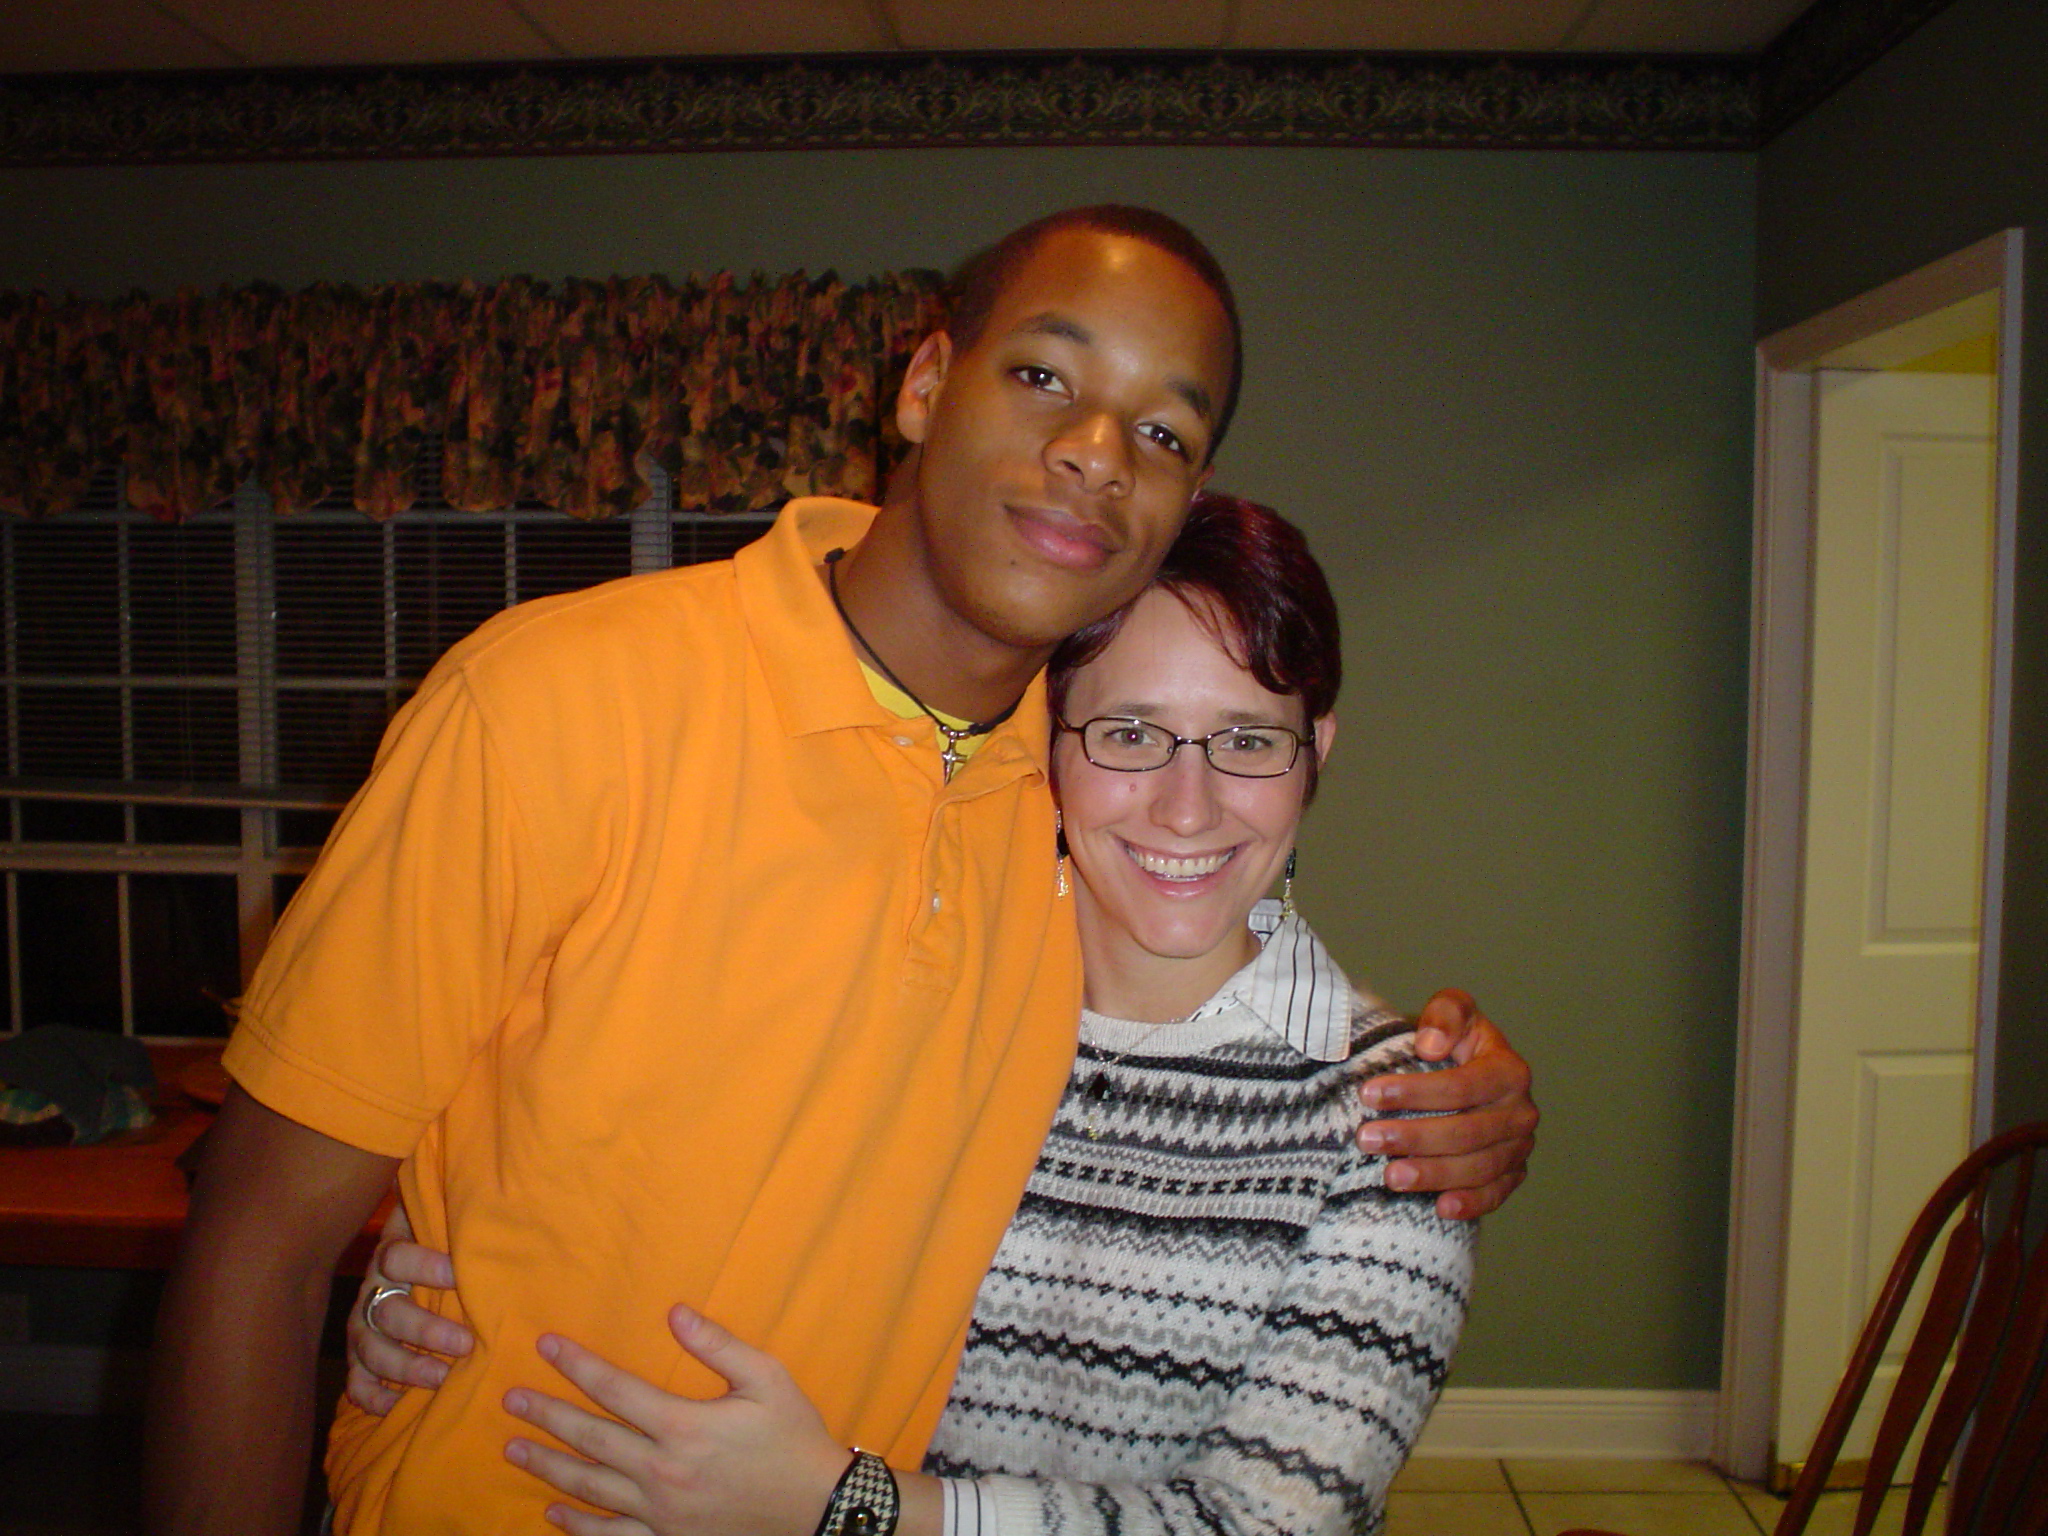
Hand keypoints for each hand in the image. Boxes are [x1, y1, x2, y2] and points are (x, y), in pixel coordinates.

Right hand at [345, 1204, 473, 1415]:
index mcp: (392, 1256)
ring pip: (371, 1349)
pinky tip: (399, 1406)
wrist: (404, 1271)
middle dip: (426, 1330)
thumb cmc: (441, 1248)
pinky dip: (374, 1397)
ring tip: (443, 1378)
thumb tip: (501, 1193)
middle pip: (389, 1312)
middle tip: (466, 1343)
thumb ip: (462, 1216)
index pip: (397, 1257)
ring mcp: (363, 1328)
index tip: (459, 1275)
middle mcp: (373, 1292)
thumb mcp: (446, 1225)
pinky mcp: (359, 1360)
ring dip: (406, 1366)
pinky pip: (356, 1383)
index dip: (425, 1266)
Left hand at [502, 1305, 850, 1535]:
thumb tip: (674, 1312)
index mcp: (684, 1426)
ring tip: (514, 1448)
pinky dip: (578, 1526)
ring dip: (547, 1467)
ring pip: (590, 1488)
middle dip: (547, 1415)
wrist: (819, 1508)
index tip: (545, 1346)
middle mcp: (663, 1471)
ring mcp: (661, 1512)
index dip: (577, 1365)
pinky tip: (553, 1512)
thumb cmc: (794, 1437)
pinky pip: (611, 1535)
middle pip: (590, 1439)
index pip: (615, 1389)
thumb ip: (718, 1345)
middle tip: (510, 1399)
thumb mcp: (767, 1379)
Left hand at [1357, 989, 1537, 1220]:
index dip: (1414, 1092)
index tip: (1369, 1094)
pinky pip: (1495, 1195)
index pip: (1461, 1086)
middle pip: (1467, 1132)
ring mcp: (1519, 1147)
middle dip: (1414, 1137)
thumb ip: (1445, 1015)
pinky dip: (1470, 1204)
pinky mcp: (1512, 1174)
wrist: (1463, 1071)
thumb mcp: (1451, 1011)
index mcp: (1509, 1071)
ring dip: (1433, 1174)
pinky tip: (1440, 1207)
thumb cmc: (1452, 1040)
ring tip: (1389, 1175)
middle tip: (1368, 1139)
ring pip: (1477, 1167)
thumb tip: (1430, 1045)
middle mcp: (1521, 1112)